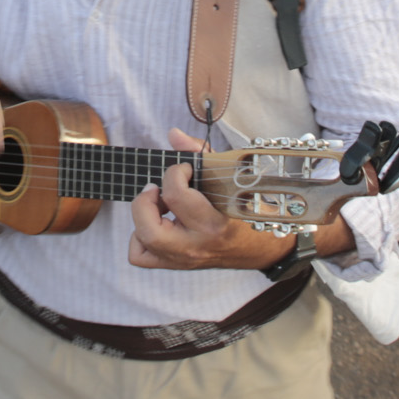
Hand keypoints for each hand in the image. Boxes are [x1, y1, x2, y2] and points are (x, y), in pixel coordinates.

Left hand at [128, 132, 292, 271]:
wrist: (259, 249)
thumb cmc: (245, 209)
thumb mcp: (229, 177)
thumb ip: (199, 152)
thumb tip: (173, 134)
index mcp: (212, 224)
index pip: (176, 196)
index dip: (174, 172)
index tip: (184, 169)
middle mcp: (195, 246)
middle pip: (149, 230)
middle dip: (145, 202)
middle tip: (157, 189)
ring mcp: (183, 260)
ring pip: (141, 243)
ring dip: (142, 217)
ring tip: (161, 206)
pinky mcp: (174, 265)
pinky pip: (140, 256)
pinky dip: (139, 238)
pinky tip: (158, 223)